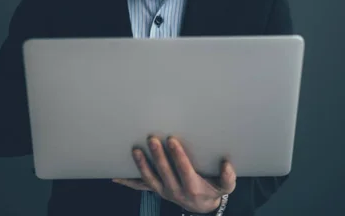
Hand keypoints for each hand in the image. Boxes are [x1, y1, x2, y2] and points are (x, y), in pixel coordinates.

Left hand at [112, 136, 235, 213]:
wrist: (202, 207)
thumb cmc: (214, 189)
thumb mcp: (225, 186)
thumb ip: (228, 177)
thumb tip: (227, 165)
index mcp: (192, 187)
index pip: (184, 170)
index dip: (177, 156)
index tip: (172, 140)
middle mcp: (176, 191)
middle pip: (164, 172)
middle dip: (157, 156)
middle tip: (151, 138)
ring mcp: (164, 191)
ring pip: (150, 179)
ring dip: (142, 165)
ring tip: (135, 150)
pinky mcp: (157, 190)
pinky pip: (141, 187)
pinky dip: (128, 182)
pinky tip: (116, 176)